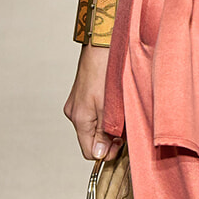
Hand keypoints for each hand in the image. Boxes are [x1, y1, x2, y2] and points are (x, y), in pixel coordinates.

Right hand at [64, 45, 119, 161]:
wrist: (101, 43)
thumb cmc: (107, 70)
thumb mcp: (110, 105)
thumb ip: (105, 132)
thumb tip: (100, 154)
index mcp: (80, 118)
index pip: (89, 152)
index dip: (107, 152)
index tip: (121, 143)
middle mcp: (74, 113)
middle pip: (91, 139)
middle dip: (109, 137)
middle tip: (124, 125)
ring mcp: (76, 104)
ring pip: (93, 126)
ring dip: (107, 124)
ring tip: (120, 110)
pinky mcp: (81, 96)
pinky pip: (93, 113)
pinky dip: (103, 112)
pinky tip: (113, 101)